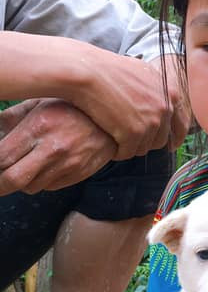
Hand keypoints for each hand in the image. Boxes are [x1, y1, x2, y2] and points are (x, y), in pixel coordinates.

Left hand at [0, 99, 116, 193]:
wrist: (112, 120)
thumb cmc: (72, 108)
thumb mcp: (39, 104)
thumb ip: (11, 118)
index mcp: (38, 127)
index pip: (2, 157)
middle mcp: (53, 148)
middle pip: (13, 180)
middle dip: (0, 185)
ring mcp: (68, 164)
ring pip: (31, 187)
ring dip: (22, 181)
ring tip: (25, 167)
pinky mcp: (79, 174)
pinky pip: (49, 187)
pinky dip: (42, 181)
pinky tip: (45, 167)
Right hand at [77, 53, 189, 159]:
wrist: (87, 71)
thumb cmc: (108, 69)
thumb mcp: (142, 72)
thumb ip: (156, 88)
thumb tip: (165, 101)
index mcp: (170, 93)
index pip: (179, 124)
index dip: (171, 136)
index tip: (166, 144)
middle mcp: (165, 108)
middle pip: (160, 139)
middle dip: (145, 141)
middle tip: (129, 140)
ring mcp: (151, 121)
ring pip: (144, 147)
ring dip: (130, 147)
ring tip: (116, 141)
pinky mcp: (134, 133)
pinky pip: (128, 152)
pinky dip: (118, 152)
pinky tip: (110, 147)